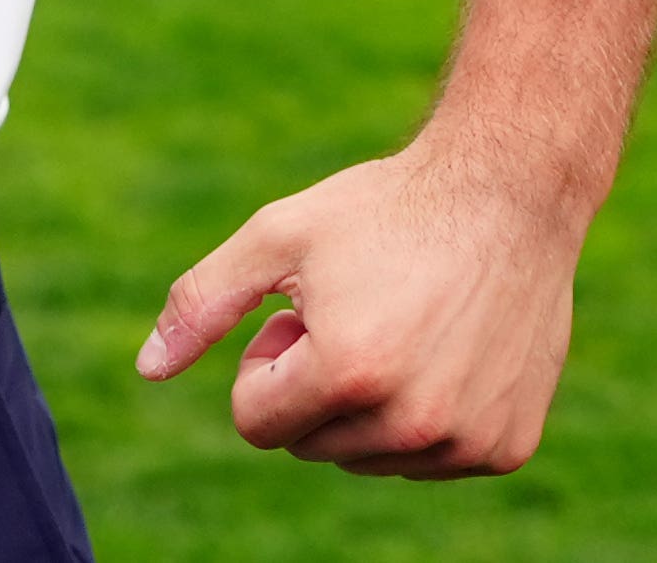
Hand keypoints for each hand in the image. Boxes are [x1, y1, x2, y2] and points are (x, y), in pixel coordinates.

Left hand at [133, 143, 587, 477]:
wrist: (509, 195)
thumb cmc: (382, 210)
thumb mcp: (277, 237)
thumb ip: (202, 303)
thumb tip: (147, 370)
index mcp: (348, 373)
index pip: (256, 423)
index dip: (264, 361)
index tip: (298, 312)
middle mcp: (413, 422)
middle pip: (310, 445)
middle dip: (312, 384)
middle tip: (350, 312)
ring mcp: (465, 443)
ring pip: (366, 459)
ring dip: (365, 405)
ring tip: (397, 324)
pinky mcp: (505, 448)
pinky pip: (429, 460)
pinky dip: (422, 416)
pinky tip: (445, 348)